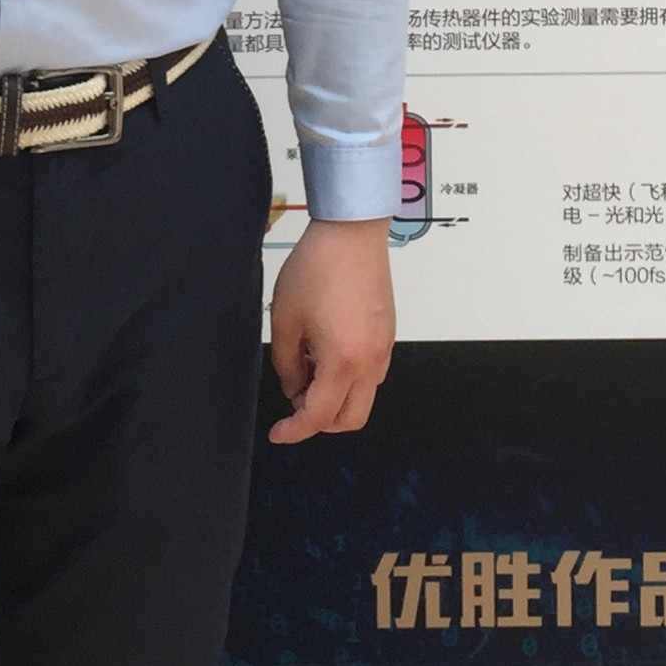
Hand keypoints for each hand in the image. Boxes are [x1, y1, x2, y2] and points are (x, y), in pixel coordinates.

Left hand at [267, 218, 393, 442]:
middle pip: (351, 419)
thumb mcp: (285, 319)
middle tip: (294, 401)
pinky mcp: (388, 334)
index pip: (319, 415)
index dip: (295, 430)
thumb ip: (285, 364)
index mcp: (343, 360)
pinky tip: (326, 353)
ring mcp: (384, 348)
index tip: (277, 432)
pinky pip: (372, 374)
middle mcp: (371, 361)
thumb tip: (294, 387)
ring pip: (364, 398)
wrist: (351, 233)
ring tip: (308, 368)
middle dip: (320, 422)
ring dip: (336, 399)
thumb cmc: (316, 268)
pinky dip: (349, 380)